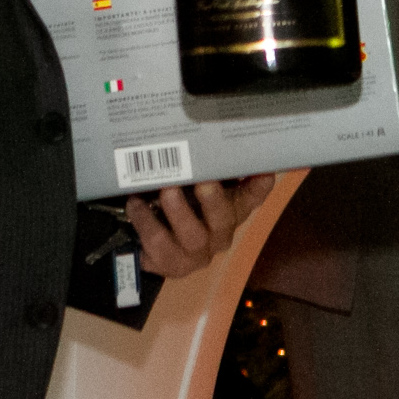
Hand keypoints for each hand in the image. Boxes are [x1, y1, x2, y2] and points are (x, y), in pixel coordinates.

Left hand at [128, 174, 276, 276]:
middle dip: (213, 200)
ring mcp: (197, 254)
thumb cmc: (182, 204)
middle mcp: (220, 234)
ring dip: (177, 210)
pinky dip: (145, 222)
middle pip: (223, 219)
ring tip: (164, 188)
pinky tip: (135, 204)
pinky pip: (158, 246)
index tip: (263, 171)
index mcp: (232, 210)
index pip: (254, 197)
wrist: (156, 248)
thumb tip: (200, 133)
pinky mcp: (171, 265)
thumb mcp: (194, 185)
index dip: (260, 185)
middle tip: (201, 181)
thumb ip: (203, 165)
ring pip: (191, 235)